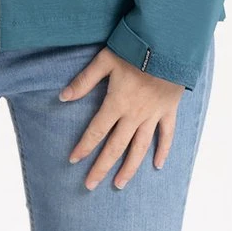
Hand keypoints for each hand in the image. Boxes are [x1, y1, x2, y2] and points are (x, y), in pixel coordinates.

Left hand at [59, 47, 184, 189]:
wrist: (168, 45)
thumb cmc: (134, 49)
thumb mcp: (104, 61)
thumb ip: (84, 80)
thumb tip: (63, 97)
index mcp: (117, 103)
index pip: (97, 131)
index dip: (84, 146)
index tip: (73, 160)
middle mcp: (134, 115)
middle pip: (116, 147)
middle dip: (101, 167)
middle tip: (90, 185)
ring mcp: (153, 115)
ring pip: (140, 148)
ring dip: (129, 168)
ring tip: (119, 184)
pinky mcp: (168, 111)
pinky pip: (167, 135)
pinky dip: (163, 151)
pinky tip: (157, 165)